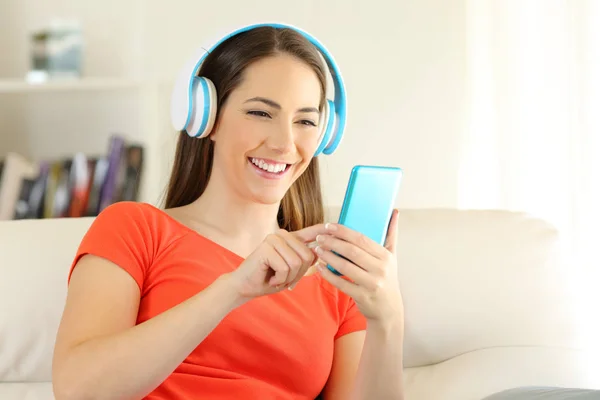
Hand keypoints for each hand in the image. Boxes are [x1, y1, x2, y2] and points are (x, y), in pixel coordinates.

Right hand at [228, 224, 326, 299]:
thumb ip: (304, 260)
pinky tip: (269, 278)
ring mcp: (273, 239)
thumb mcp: (291, 271)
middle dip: (298, 274)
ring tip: (275, 278)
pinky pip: (285, 268)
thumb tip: (321, 251)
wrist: (244, 287)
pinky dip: (279, 279)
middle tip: (283, 278)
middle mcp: (282, 235)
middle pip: (308, 256)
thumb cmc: (268, 279)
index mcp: (290, 239)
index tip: (335, 225)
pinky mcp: (266, 247)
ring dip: (288, 278)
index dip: (323, 230)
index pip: (310, 232)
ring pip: (297, 263)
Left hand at [314, 209, 403, 323]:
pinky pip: (341, 283)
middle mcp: (380, 269)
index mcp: (386, 256)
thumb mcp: (392, 256)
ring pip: (345, 266)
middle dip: (332, 242)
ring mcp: (371, 284)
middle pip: (351, 251)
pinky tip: (320, 267)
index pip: (362, 239)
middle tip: (319, 237)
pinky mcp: (362, 296)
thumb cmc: (387, 278)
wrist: (389, 310)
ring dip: (328, 256)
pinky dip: (328, 274)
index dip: (343, 231)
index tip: (329, 226)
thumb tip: (395, 212)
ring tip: (318, 249)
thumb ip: (391, 234)